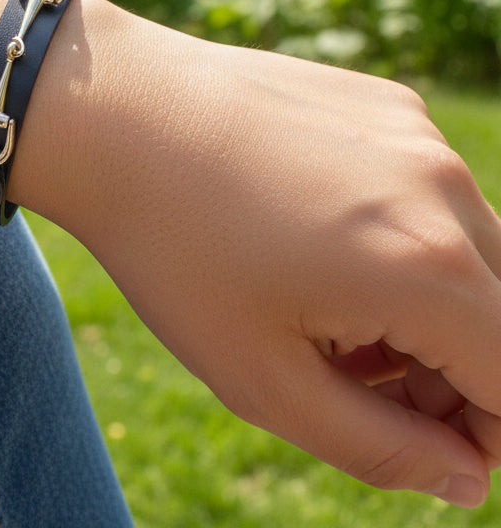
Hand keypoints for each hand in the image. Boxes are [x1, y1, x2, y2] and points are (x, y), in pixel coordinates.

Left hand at [19, 1, 500, 505]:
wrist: (113, 110)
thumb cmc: (173, 249)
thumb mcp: (262, 378)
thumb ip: (381, 449)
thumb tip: (464, 476)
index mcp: (428, 269)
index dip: (481, 434)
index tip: (414, 441)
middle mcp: (445, 189)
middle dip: (452, 374)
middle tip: (352, 381)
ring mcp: (418, 133)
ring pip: (469, 252)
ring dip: (426, 305)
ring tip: (324, 313)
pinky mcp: (387, 101)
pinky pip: (426, 190)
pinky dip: (400, 236)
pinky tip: (312, 241)